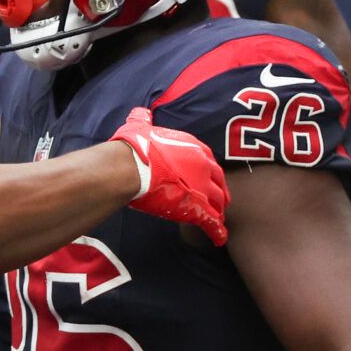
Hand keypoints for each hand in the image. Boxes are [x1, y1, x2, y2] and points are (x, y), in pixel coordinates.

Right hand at [108, 108, 229, 245]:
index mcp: (193, 147)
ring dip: (219, 210)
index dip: (208, 171)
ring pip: (218, 202)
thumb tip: (139, 112)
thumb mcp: (139, 127)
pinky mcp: (196, 207)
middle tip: (220, 200)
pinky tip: (220, 238)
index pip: (208, 161)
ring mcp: (202, 188)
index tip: (208, 178)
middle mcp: (203, 166)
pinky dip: (218, 231)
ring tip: (220, 219)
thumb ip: (142, 120)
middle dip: (220, 191)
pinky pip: (212, 221)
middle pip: (218, 182)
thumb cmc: (134, 147)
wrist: (130, 167)